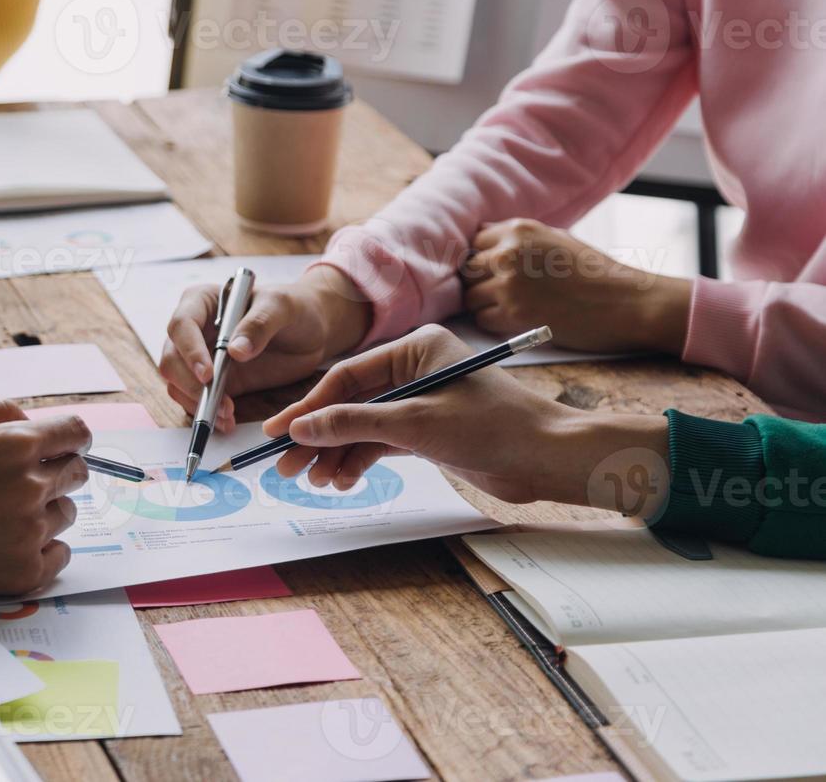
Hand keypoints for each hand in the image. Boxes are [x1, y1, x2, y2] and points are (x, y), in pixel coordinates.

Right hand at [0, 399, 90, 597]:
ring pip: (66, 514)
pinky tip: (10, 543)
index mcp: (15, 445)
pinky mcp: (24, 571)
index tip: (66, 445)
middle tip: (25, 482)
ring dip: (45, 511)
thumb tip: (34, 421)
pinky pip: (60, 555)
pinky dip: (43, 550)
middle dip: (58, 471)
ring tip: (3, 516)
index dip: (71, 437)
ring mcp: (30, 533)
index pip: (76, 433)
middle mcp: (30, 487)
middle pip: (77, 473)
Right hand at [158, 267, 370, 429]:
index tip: (208, 374)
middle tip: (219, 403)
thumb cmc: (294, 308)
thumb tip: (235, 351)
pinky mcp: (211, 381)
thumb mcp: (282, 307)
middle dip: (190, 384)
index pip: (182, 324)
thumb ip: (260, 324)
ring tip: (227, 417)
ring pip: (177, 383)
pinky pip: (195, 399)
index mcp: (203, 301)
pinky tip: (227, 421)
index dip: (190, 350)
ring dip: (197, 403)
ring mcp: (199, 357)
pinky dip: (207, 413)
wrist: (310, 330)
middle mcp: (194, 329)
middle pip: (172, 358)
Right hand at [264, 325, 669, 514]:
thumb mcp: (415, 423)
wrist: (548, 457)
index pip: (346, 376)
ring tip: (317, 481)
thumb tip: (301, 428)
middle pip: (350, 402)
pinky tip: (343, 479)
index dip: (309, 406)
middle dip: (318, 435)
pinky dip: (361, 460)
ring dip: (338, 453)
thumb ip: (353, 424)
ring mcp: (422, 400)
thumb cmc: (493, 426)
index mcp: (415, 347)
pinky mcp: (430, 430)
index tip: (279, 432)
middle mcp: (416, 368)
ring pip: (363, 426)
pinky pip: (382, 442)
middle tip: (285, 465)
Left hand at [462, 219, 690, 354]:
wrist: (627, 302)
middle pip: (466, 270)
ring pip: (470, 297)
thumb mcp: (556, 239)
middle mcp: (509, 253)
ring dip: (485, 305)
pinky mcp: (514, 314)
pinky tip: (517, 321)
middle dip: (480, 282)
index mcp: (519, 229)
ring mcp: (510, 285)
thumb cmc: (595, 272)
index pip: (473, 242)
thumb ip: (518, 239)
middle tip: (501, 293)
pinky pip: (482, 319)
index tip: (495, 272)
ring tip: (512, 308)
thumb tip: (480, 240)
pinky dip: (494, 323)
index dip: (483, 260)